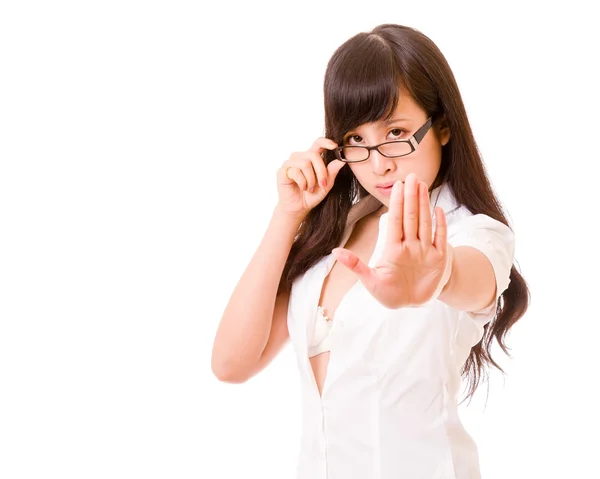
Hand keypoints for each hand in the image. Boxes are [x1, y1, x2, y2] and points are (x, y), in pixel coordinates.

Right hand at [275, 137, 345, 219]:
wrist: (299, 208)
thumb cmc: (312, 195)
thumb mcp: (326, 184)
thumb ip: (332, 171)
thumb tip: (341, 160)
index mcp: (311, 158)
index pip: (318, 143)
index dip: (326, 142)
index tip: (334, 146)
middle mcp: (300, 158)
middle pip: (313, 155)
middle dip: (321, 171)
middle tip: (322, 184)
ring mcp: (290, 163)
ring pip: (305, 164)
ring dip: (311, 179)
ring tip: (310, 188)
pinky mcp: (283, 171)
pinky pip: (296, 172)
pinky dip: (302, 182)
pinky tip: (302, 187)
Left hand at [332, 173, 452, 307]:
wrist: (412, 304)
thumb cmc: (390, 293)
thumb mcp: (371, 281)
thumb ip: (355, 266)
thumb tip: (334, 252)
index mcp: (393, 250)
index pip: (395, 221)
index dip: (396, 204)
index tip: (397, 186)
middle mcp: (410, 246)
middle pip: (411, 217)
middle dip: (411, 197)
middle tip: (412, 176)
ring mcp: (425, 251)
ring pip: (425, 223)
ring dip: (424, 204)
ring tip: (422, 185)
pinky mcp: (439, 259)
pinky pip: (441, 238)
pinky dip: (440, 225)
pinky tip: (438, 209)